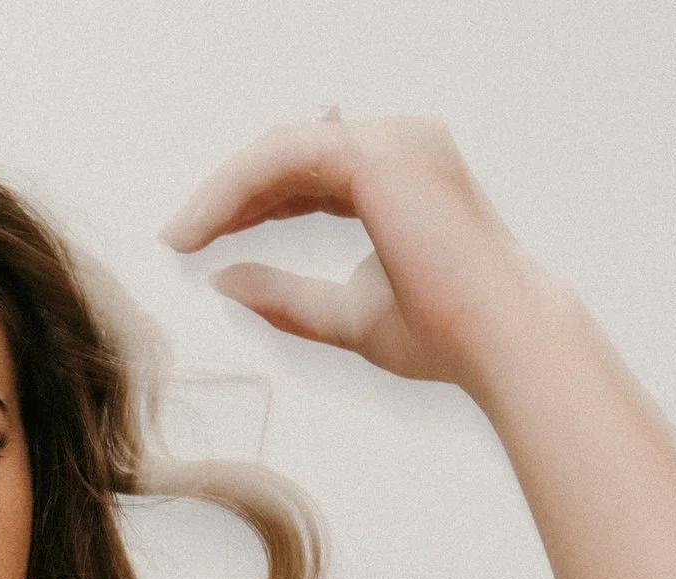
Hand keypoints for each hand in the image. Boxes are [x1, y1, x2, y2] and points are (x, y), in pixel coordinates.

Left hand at [161, 112, 566, 392]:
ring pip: (279, 147)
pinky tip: (201, 228)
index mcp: (402, 177)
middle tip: (179, 235)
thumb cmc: (441, 334)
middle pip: (289, 153)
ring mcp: (392, 140)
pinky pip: (280, 155)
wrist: (496, 341)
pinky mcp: (374, 153)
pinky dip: (234, 189)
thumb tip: (222, 281)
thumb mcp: (344, 315)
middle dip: (229, 193)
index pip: (309, 173)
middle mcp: (401, 145)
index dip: (251, 203)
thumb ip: (286, 295)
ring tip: (181, 235)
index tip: (200, 238)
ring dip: (223, 190)